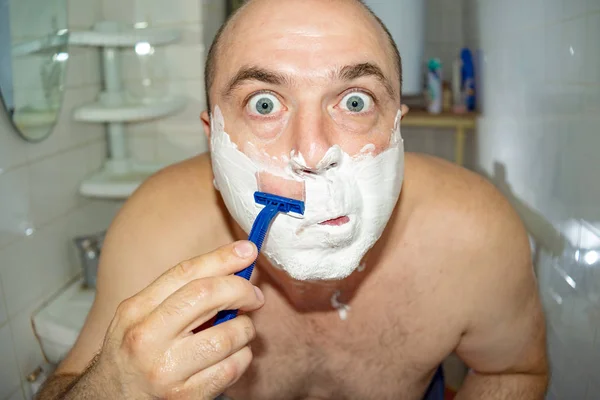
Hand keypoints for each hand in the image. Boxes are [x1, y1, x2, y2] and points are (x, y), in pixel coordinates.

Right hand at [90, 241, 263, 398]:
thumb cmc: (131, 355)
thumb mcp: (140, 316)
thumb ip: (179, 293)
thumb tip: (231, 268)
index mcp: (136, 310)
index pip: (185, 273)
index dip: (222, 258)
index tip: (247, 251)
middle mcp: (147, 337)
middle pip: (207, 295)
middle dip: (241, 290)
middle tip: (253, 296)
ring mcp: (166, 370)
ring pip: (227, 335)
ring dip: (245, 329)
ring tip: (239, 331)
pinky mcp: (185, 396)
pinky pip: (231, 368)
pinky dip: (242, 357)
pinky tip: (234, 355)